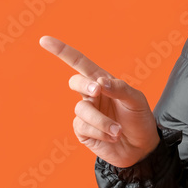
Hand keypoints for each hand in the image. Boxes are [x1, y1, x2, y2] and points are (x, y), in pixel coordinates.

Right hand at [39, 35, 159, 167]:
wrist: (142, 148)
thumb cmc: (140, 119)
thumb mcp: (137, 100)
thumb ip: (120, 88)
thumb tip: (99, 82)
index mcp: (102, 82)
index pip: (80, 63)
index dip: (62, 51)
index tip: (44, 40)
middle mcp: (91, 95)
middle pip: (75, 82)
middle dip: (84, 85)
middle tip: (97, 91)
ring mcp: (86, 114)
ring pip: (82, 109)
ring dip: (102, 121)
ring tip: (118, 131)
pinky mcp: (83, 132)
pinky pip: (84, 127)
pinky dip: (100, 132)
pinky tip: (112, 136)